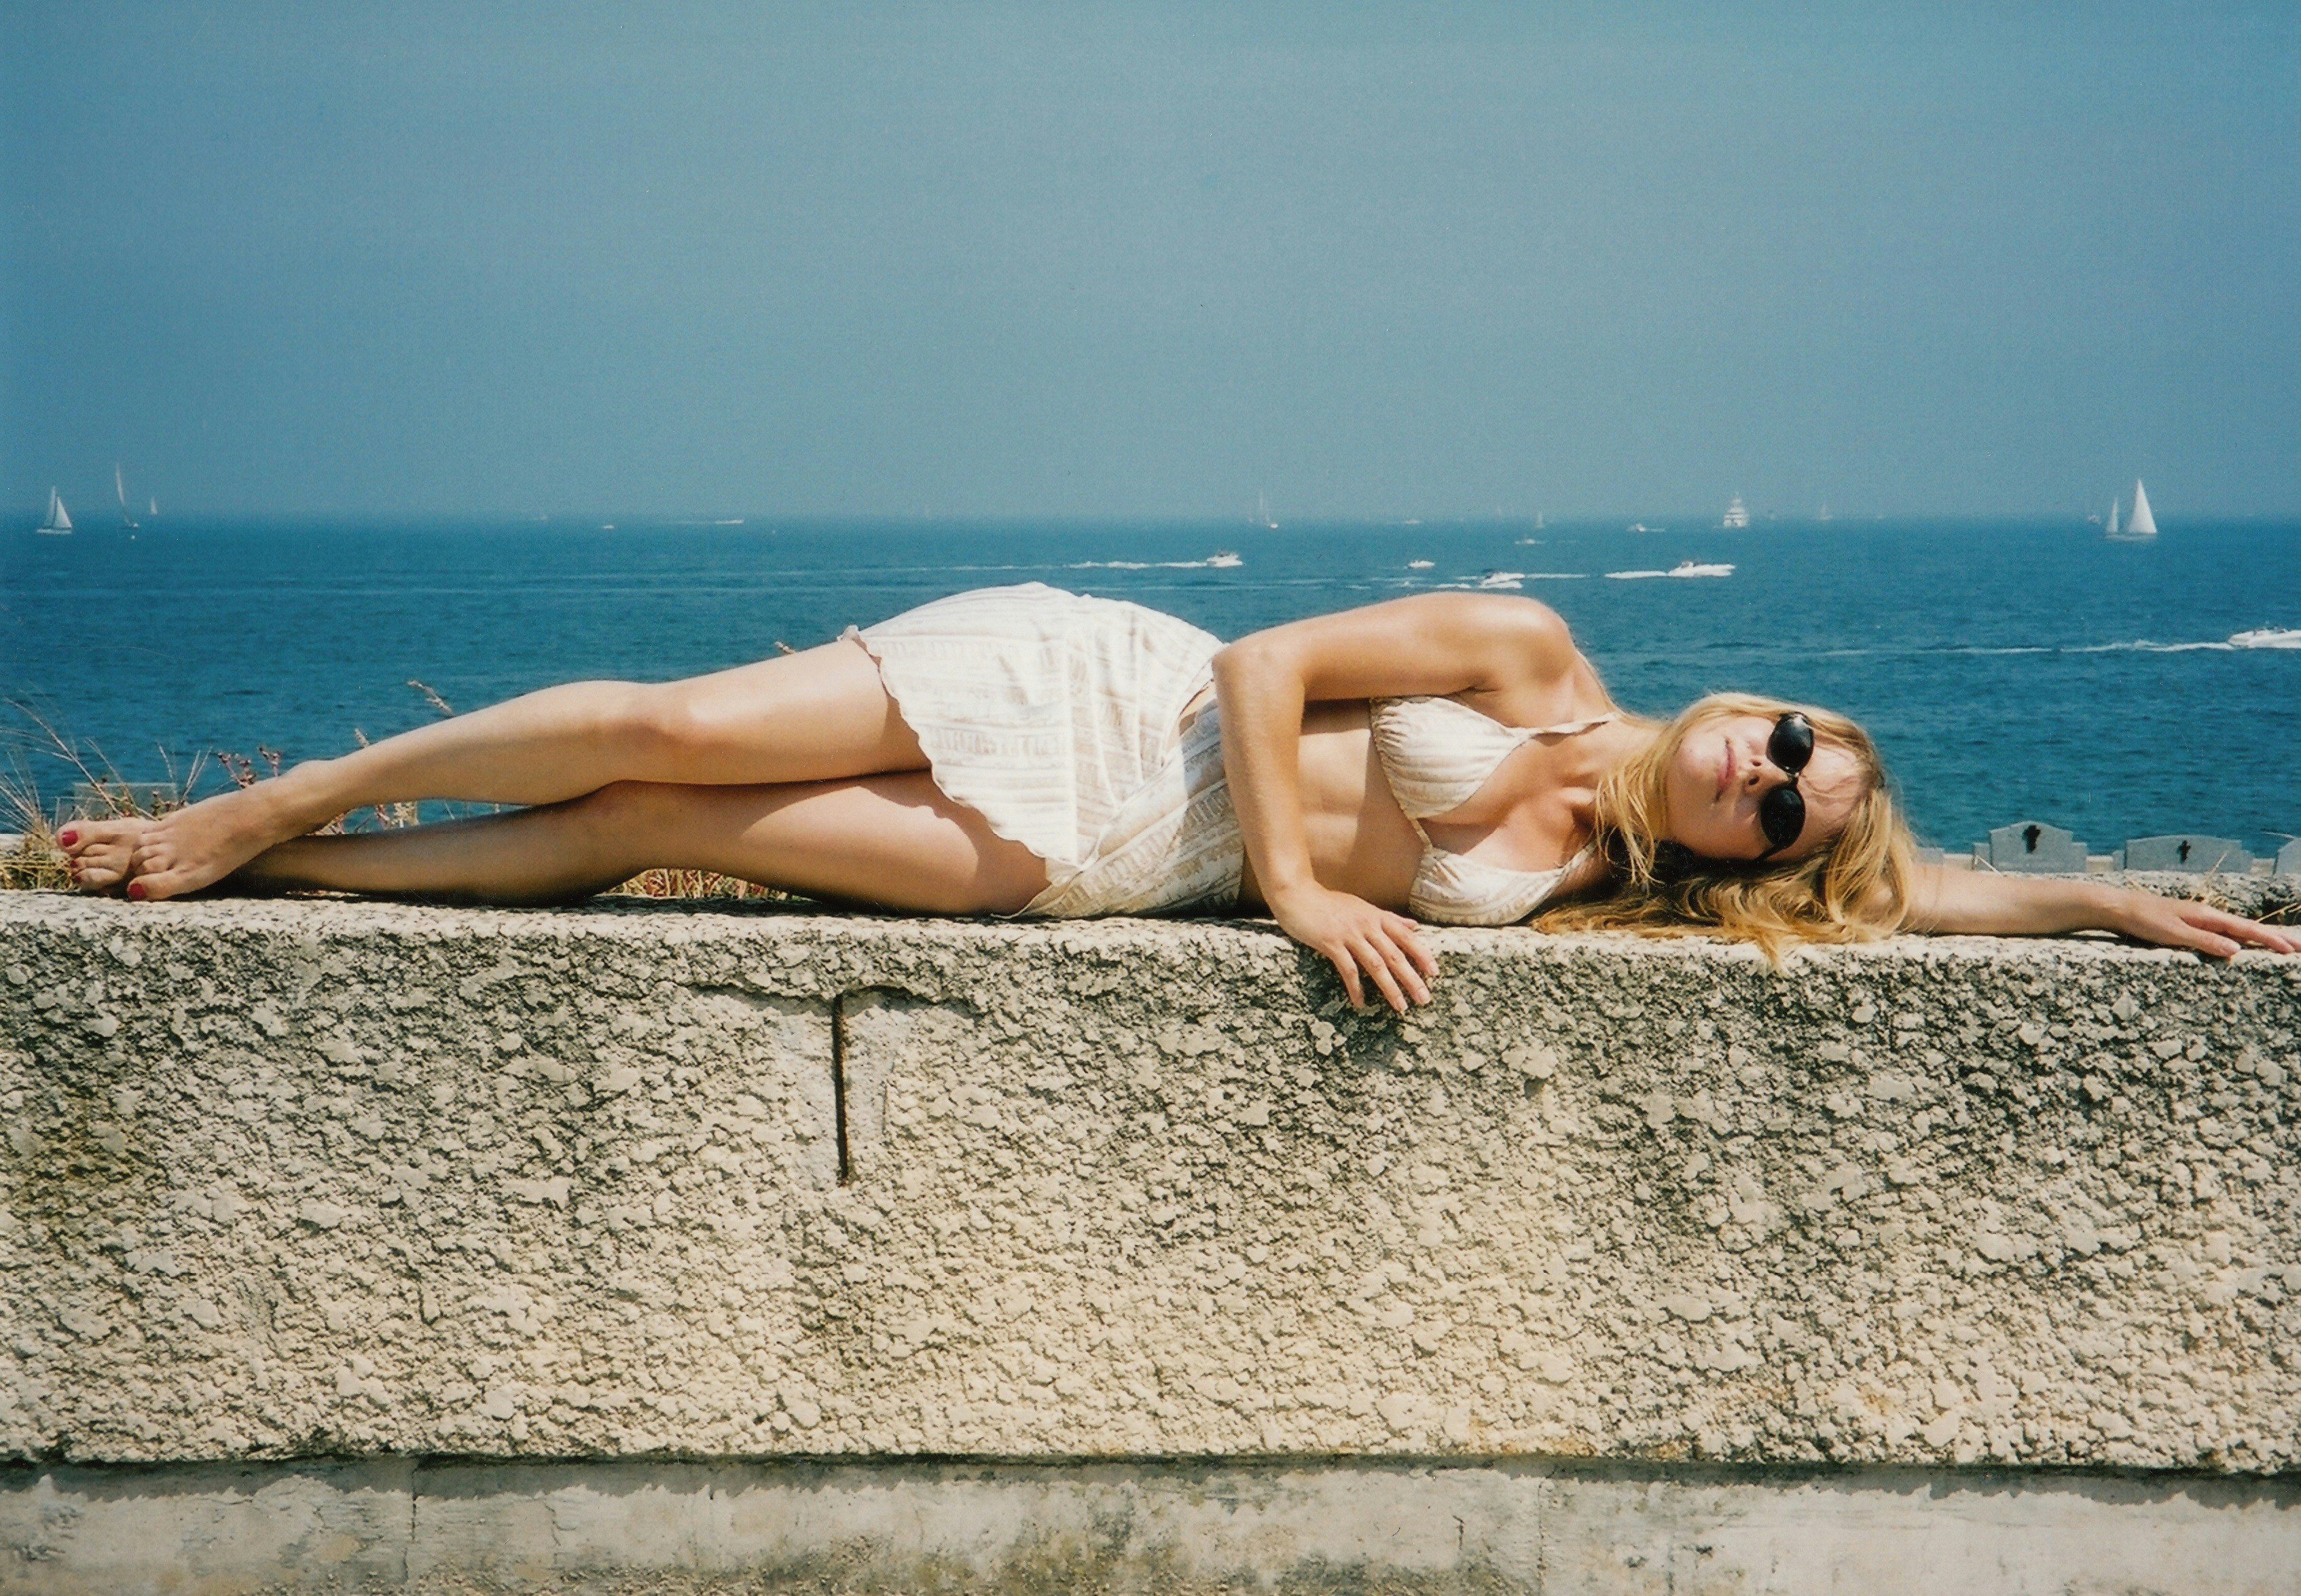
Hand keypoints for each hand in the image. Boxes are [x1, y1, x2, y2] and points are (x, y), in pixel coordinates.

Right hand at [1269, 883, 1436, 1010]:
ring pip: (1376, 964)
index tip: (1434, 973)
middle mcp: (1367, 925)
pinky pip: (1347, 969)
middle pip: (1395, 954)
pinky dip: (1355, 987)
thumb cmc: (1329, 903)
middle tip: (1424, 999)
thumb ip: (1389, 918)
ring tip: (1400, 1006)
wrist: (1297, 895)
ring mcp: (1349, 934)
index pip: (1406, 937)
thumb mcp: (1362, 907)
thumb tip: (1414, 926)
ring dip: (1390, 987)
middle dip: (1412, 978)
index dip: (1422, 955)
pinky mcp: (1330, 943)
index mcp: (1376, 916)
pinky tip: (1360, 1003)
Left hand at [2110, 892, 2300, 958]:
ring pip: (2238, 929)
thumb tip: (2237, 950)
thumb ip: (2204, 942)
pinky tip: (2245, 943)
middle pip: (2248, 928)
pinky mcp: (2190, 923)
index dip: (2270, 940)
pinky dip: (2241, 937)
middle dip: (2275, 938)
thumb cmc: (2142, 920)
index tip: (2292, 950)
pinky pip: (2223, 931)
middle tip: (2300, 947)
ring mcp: (2200, 919)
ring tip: (2283, 945)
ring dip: (2261, 938)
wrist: (2118, 907)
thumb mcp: (2173, 934)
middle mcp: (2207, 915)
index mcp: (2207, 916)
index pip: (2246, 929)